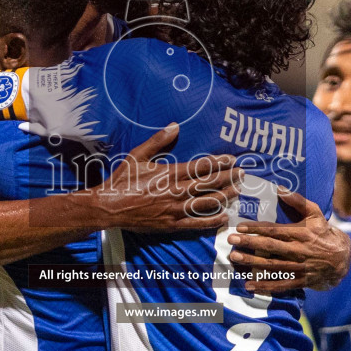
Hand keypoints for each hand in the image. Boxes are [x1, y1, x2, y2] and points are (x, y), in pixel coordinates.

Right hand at [90, 124, 239, 232]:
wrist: (109, 207)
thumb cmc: (122, 180)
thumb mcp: (137, 155)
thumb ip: (157, 141)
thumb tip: (174, 126)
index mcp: (169, 173)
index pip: (201, 166)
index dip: (218, 162)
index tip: (231, 159)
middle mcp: (176, 191)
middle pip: (209, 183)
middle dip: (228, 177)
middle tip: (242, 173)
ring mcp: (175, 209)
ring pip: (207, 202)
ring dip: (225, 196)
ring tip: (238, 191)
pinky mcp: (172, 224)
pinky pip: (196, 223)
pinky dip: (212, 220)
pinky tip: (224, 216)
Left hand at [227, 189, 350, 293]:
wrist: (341, 259)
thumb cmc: (323, 233)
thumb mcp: (315, 213)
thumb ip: (297, 201)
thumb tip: (280, 188)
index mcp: (300, 233)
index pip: (274, 230)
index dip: (255, 229)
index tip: (239, 227)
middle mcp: (298, 250)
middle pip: (269, 247)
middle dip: (249, 244)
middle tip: (231, 241)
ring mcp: (298, 267)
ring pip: (272, 265)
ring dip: (252, 262)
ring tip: (234, 258)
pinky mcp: (299, 281)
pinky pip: (280, 284)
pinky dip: (264, 286)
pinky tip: (249, 286)